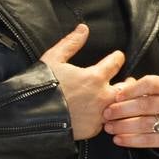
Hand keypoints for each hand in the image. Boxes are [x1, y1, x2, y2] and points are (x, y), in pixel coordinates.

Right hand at [40, 24, 124, 139]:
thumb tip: (83, 28)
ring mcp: (99, 115)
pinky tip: (104, 115)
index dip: (118, 57)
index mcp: (95, 77)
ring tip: (120, 99)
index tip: (118, 56)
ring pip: (120, 107)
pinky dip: (106, 117)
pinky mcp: (93, 130)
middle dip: (129, 83)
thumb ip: (71, 43)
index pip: (116, 62)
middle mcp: (102, 96)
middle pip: (127, 88)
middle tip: (129, 80)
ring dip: (121, 102)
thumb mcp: (53, 59)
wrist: (29, 117)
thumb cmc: (40, 86)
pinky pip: (105, 122)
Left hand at [103, 74, 158, 152]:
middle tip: (107, 114)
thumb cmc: (158, 106)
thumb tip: (116, 88)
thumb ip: (136, 90)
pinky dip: (131, 140)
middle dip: (123, 109)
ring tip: (109, 127)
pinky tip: (118, 139)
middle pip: (146, 104)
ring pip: (145, 123)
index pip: (150, 84)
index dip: (131, 90)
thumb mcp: (152, 92)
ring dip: (123, 126)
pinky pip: (148, 140)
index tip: (116, 96)